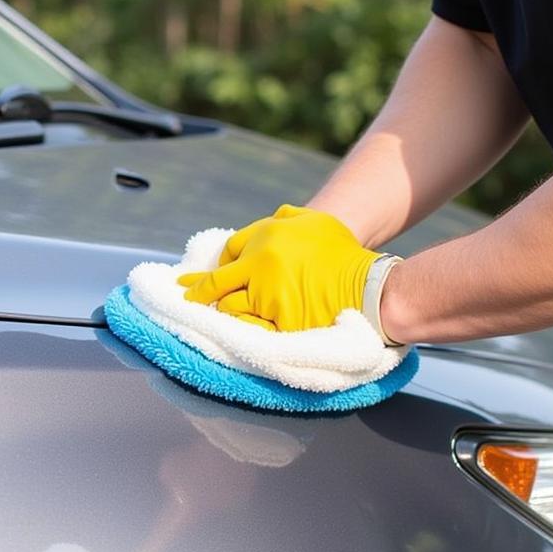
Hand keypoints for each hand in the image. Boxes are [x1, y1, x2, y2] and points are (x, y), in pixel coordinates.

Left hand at [178, 204, 381, 330]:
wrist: (368, 285)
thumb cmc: (342, 254)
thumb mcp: (314, 221)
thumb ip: (286, 218)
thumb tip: (268, 222)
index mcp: (268, 235)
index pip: (229, 250)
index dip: (218, 265)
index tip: (203, 276)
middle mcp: (261, 261)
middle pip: (216, 281)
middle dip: (197, 291)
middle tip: (184, 300)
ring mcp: (267, 292)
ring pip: (227, 305)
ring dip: (220, 312)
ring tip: (209, 320)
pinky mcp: (276, 320)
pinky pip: (245, 326)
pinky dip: (236, 329)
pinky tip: (229, 332)